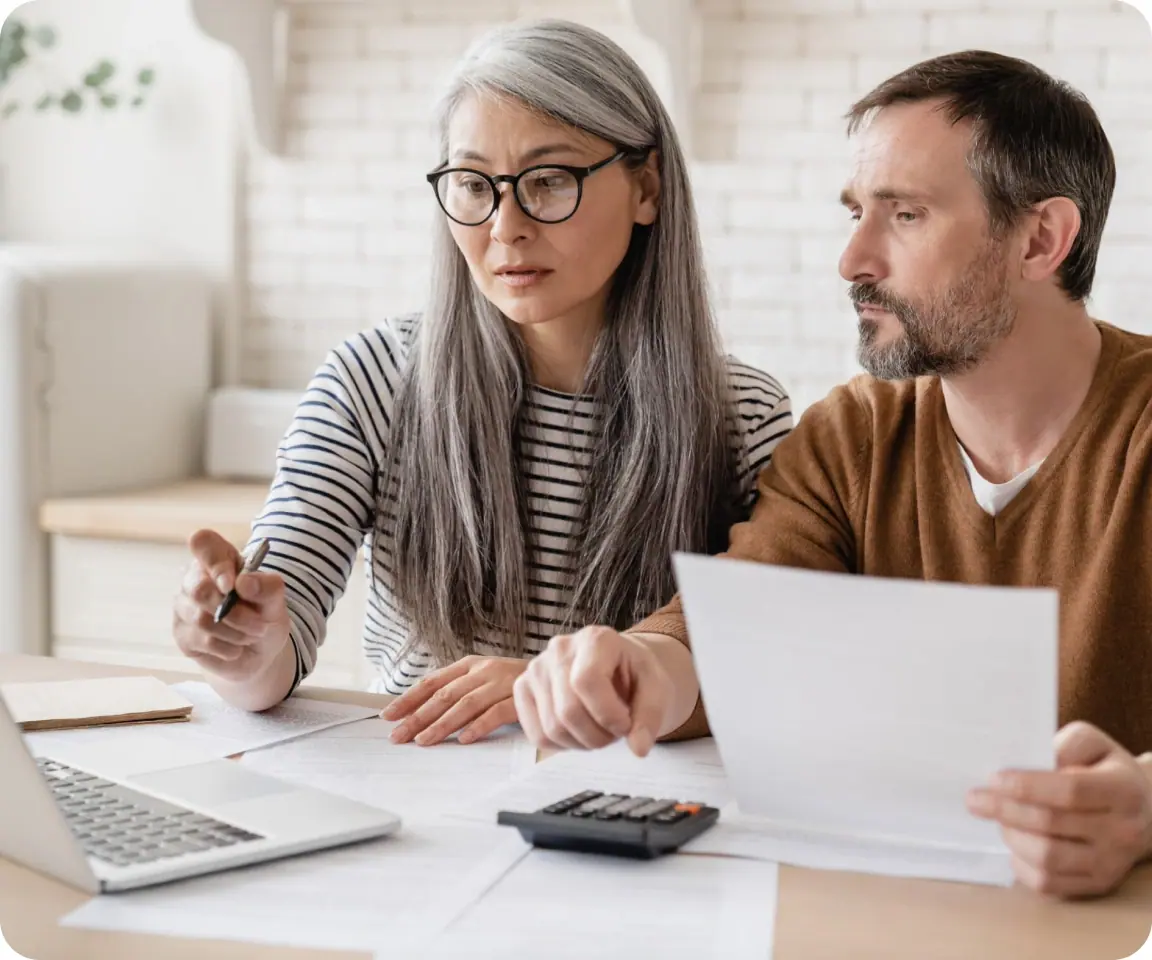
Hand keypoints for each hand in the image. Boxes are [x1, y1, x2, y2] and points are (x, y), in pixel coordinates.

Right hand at [173, 529, 290, 684]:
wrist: (260, 650)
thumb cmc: (265, 614)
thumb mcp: (276, 599)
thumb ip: (267, 586)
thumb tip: (243, 583)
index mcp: (219, 558)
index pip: (202, 542)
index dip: (215, 563)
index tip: (232, 585)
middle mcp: (195, 578)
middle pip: (199, 589)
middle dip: (235, 613)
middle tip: (260, 624)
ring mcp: (184, 607)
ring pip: (201, 618)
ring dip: (236, 632)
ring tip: (252, 635)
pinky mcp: (182, 634)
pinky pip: (202, 640)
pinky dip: (228, 647)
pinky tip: (237, 647)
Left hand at [382, 656, 527, 745]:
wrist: (553, 675)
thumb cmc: (510, 683)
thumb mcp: (480, 679)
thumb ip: (456, 691)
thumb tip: (417, 713)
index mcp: (469, 665)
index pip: (432, 682)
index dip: (409, 698)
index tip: (388, 716)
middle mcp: (483, 671)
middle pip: (444, 695)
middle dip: (418, 717)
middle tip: (399, 736)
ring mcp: (501, 683)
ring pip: (465, 704)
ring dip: (442, 724)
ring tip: (424, 741)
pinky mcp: (519, 698)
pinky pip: (496, 713)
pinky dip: (478, 726)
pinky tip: (464, 739)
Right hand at [512, 626, 674, 756]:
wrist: (618, 669)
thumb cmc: (635, 676)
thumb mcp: (656, 689)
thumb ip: (650, 716)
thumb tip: (639, 748)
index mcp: (595, 639)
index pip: (586, 681)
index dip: (607, 714)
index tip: (626, 725)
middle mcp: (559, 648)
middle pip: (568, 710)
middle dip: (598, 736)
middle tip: (615, 732)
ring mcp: (536, 668)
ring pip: (552, 727)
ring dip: (582, 742)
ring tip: (600, 730)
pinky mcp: (523, 688)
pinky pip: (537, 735)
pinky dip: (562, 745)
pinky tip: (580, 731)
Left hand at [967, 721, 1151, 897]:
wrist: (1143, 809)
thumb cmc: (1104, 769)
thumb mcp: (1092, 743)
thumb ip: (1066, 744)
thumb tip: (1030, 760)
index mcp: (1122, 791)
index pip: (1070, 792)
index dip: (1027, 786)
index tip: (993, 778)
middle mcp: (1121, 831)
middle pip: (1051, 825)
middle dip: (1004, 810)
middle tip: (975, 799)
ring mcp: (1111, 863)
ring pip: (1047, 858)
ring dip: (1011, 835)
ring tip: (998, 818)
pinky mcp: (1098, 885)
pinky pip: (1049, 884)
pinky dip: (1021, 864)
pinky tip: (1014, 842)